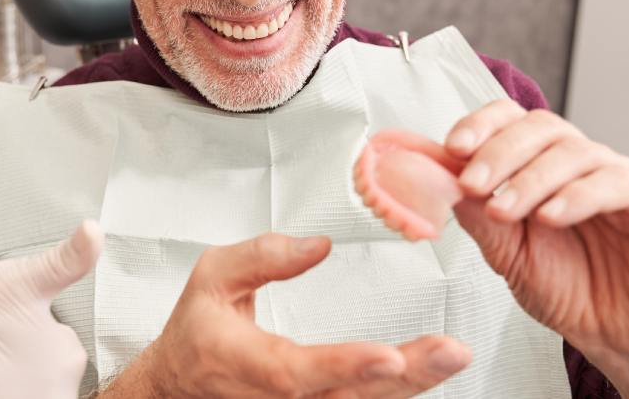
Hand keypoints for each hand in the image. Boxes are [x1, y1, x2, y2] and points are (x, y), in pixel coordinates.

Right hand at [0, 221, 104, 398]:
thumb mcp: (17, 279)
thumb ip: (65, 261)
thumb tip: (96, 230)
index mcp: (69, 360)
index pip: (64, 338)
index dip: (33, 325)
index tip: (4, 323)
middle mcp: (59, 394)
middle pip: (52, 366)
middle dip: (28, 353)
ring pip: (33, 384)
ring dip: (15, 374)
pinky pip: (16, 395)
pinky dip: (2, 389)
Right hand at [102, 233, 470, 398]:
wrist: (178, 386)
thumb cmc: (197, 333)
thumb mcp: (211, 278)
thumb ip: (262, 257)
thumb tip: (318, 245)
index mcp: (244, 364)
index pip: (296, 372)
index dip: (344, 366)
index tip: (389, 355)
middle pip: (347, 397)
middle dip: (406, 375)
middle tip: (450, 350)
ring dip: (413, 383)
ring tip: (450, 355)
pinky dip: (398, 391)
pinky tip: (429, 370)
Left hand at [442, 101, 628, 393]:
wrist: (618, 337)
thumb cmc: (568, 290)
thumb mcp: (508, 254)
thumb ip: (479, 216)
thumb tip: (441, 179)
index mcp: (545, 165)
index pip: (515, 120)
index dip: (483, 125)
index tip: (452, 147)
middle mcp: (585, 163)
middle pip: (543, 128)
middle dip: (500, 153)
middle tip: (472, 183)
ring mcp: (624, 178)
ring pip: (576, 154)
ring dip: (532, 179)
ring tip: (504, 209)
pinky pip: (621, 185)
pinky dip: (579, 196)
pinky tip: (551, 216)